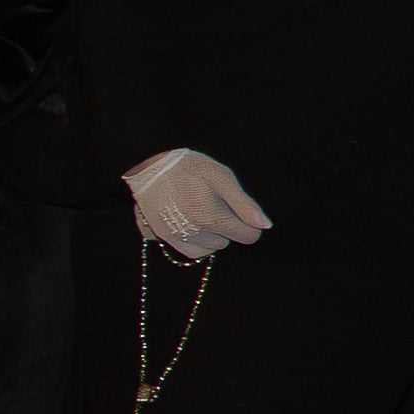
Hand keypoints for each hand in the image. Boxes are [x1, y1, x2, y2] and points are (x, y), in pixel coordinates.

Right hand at [125, 147, 271, 260]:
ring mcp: (174, 237)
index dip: (247, 223)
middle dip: (224, 227)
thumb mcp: (222, 178)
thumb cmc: (189, 167)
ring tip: (200, 213)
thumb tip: (265, 225)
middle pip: (224, 242)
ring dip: (208, 237)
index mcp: (212, 219)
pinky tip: (186, 222)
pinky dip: (190, 241)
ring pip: (205, 250)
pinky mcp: (159, 236)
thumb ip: (245, 204)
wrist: (148, 164)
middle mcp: (193, 234)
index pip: (248, 236)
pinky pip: (185, 249)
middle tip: (213, 204)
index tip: (237, 209)